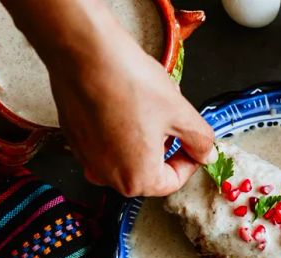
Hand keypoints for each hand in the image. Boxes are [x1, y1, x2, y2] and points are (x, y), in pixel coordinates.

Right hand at [49, 34, 214, 196]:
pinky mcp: (75, 138)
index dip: (189, 162)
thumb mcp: (179, 112)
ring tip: (150, 104)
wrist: (85, 54)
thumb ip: (200, 140)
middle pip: (147, 171)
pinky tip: (127, 101)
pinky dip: (120, 128)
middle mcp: (107, 176)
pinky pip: (105, 142)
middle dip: (164, 147)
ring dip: (143, 136)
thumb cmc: (128, 83)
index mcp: (136, 179)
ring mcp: (87, 158)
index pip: (172, 182)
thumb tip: (205, 153)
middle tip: (171, 119)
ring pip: (127, 155)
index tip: (193, 145)